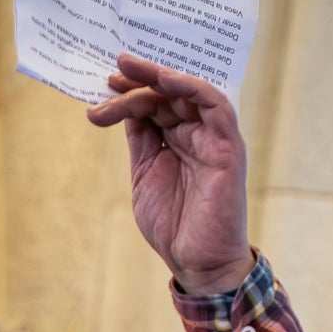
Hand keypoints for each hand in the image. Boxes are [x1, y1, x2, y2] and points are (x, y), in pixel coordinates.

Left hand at [86, 53, 254, 294]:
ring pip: (188, 92)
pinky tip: (164, 79)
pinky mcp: (228, 147)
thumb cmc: (174, 225)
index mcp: (177, 140)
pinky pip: (216, 106)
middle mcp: (196, 134)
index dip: (130, 90)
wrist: (198, 262)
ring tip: (128, 68)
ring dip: (158, 76)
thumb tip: (122, 106)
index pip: (155, 103)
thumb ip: (140, 140)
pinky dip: (191, 87)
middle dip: (138, 79)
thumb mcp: (145, 174)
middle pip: (167, 94)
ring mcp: (213, 138)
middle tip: (112, 71)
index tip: (105, 82)